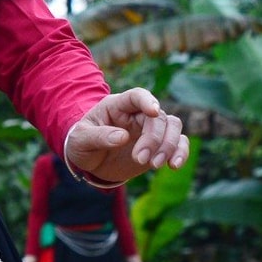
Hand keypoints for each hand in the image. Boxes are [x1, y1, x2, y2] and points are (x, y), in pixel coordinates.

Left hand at [63, 88, 187, 184]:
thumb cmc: (82, 145)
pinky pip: (179, 142)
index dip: (146, 101)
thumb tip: (122, 137)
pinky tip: (174, 166)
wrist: (90, 162)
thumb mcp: (80, 140)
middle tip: (140, 160)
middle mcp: (137, 114)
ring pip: (173, 126)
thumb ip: (98, 137)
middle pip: (158, 117)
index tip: (153, 112)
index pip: (136, 96)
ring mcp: (150, 129)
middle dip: (153, 139)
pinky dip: (181, 152)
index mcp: (117, 106)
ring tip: (154, 165)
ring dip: (169, 145)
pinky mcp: (160, 145)